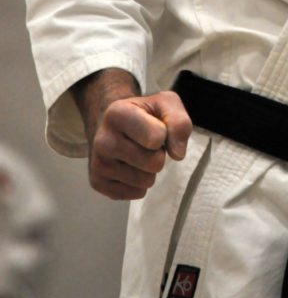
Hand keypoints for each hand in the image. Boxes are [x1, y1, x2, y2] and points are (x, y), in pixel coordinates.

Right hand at [73, 69, 192, 200]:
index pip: (157, 138)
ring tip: (138, 153)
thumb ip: (179, 122)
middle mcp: (103, 139)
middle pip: (154, 163)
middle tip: (147, 143)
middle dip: (158, 154)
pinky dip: (139, 183)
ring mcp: (98, 163)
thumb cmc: (145, 113)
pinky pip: (136, 193)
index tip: (155, 126)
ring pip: (145, 181)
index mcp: (117, 113)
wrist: (116, 124)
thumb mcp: (166, 104)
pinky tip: (130, 166)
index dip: (164, 134)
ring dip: (149, 169)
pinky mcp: (98, 183)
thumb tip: (178, 154)